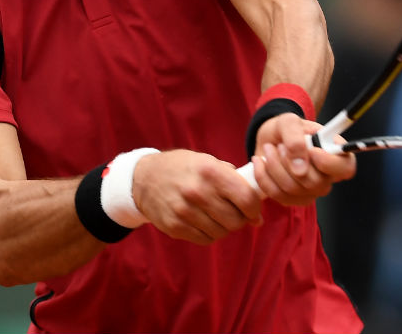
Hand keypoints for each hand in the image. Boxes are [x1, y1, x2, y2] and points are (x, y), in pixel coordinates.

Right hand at [131, 149, 263, 244]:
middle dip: (241, 219)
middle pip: (236, 220)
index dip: (255, 208)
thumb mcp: (207, 161)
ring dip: (225, 227)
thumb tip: (257, 207)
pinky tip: (206, 222)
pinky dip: (211, 233)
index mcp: (210, 171)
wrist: (144, 178)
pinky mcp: (175, 227)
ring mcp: (185, 212)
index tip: (254, 210)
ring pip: (222, 232)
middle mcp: (197, 192)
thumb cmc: (183, 168)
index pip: (246, 198)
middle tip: (237, 214)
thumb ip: (233, 179)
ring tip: (218, 216)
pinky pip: (206, 239)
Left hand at [251, 113, 355, 205]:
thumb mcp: (289, 121)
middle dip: (289, 162)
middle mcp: (327, 176)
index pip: (346, 168)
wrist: (270, 138)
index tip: (312, 151)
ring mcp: (311, 191)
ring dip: (274, 167)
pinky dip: (263, 177)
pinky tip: (260, 162)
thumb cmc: (287, 128)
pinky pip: (278, 195)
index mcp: (336, 154)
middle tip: (279, 145)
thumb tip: (300, 168)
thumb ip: (296, 137)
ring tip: (269, 149)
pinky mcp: (293, 198)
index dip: (330, 163)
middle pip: (315, 183)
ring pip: (292, 189)